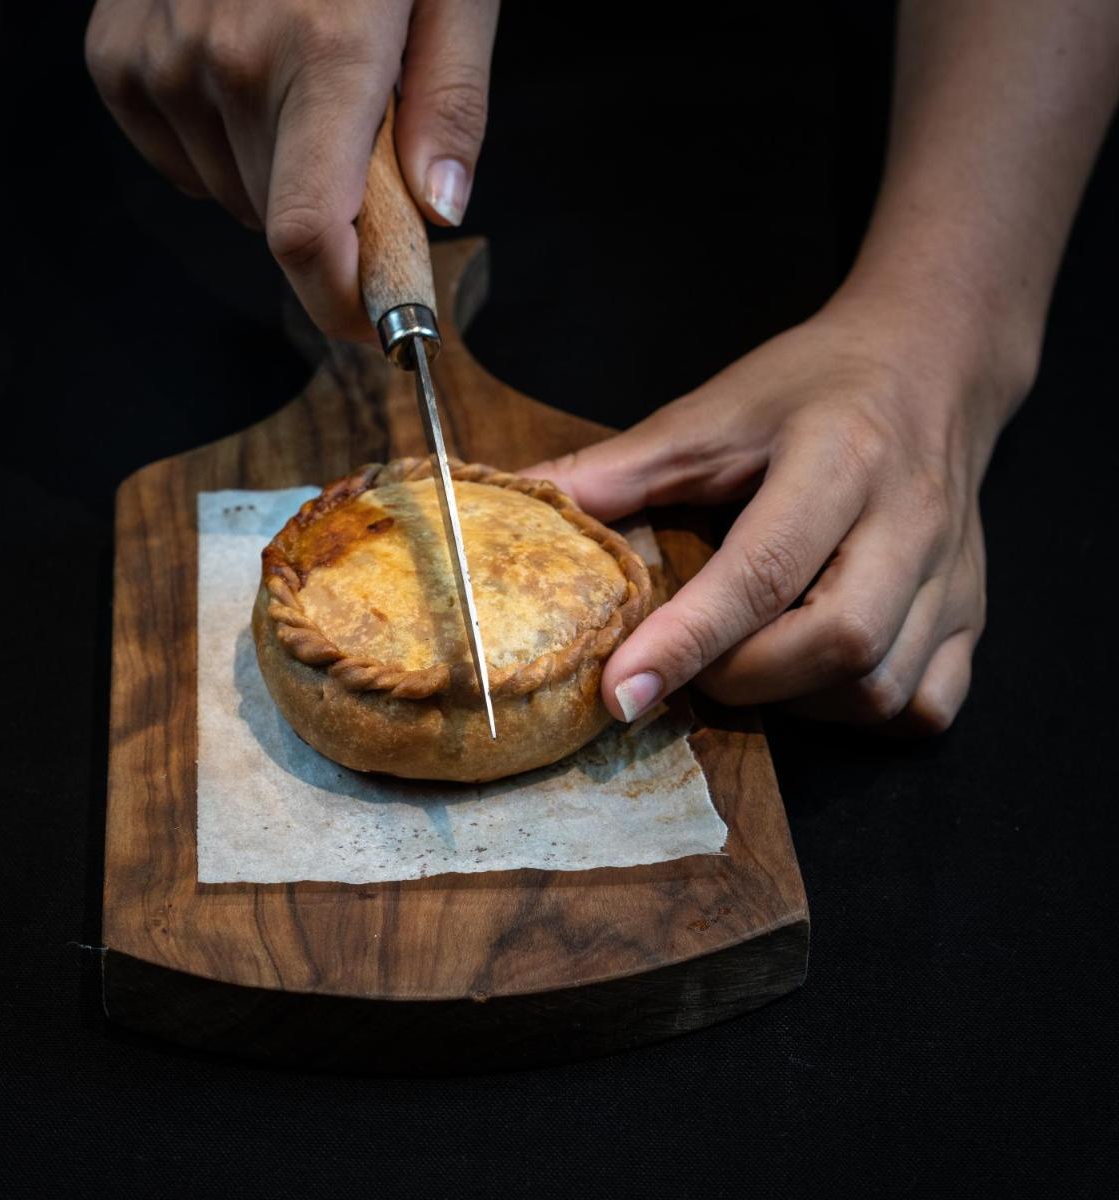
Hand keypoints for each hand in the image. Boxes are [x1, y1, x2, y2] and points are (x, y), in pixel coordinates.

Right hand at [86, 0, 498, 338]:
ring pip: (231, 197)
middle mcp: (228, 62)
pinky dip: (219, 147)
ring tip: (301, 89)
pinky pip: (177, 158)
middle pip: (278, 224)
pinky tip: (244, 82)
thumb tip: (439, 212)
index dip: (341, 306)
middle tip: (363, 147)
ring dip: (276, 178)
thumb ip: (451, 103)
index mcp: (324, 54)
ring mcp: (161, 57)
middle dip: (333, 220)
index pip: (308, 237)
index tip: (379, 322)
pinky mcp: (116, 52)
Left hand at [528, 294, 1025, 734]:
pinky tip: (819, 680)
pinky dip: (864, 714)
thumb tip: (523, 500)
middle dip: (741, 677)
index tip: (619, 692)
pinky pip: (930, 704)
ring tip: (752, 664)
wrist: (932, 360)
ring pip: (884, 688)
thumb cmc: (814, 385)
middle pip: (839, 641)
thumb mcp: (713, 412)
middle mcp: (909, 521)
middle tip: (691, 664)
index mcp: (839, 458)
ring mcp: (950, 574)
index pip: (763, 569)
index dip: (685, 640)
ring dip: (798, 702)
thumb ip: (618, 467)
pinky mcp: (973, 610)